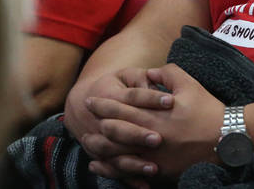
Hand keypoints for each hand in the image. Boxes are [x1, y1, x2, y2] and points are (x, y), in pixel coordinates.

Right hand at [64, 68, 172, 182]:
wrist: (82, 102)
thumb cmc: (112, 86)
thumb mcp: (124, 76)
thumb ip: (140, 76)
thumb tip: (154, 77)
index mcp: (109, 95)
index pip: (132, 96)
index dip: (151, 97)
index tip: (171, 101)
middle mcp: (100, 121)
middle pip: (119, 129)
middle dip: (138, 134)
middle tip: (159, 139)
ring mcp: (98, 141)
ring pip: (113, 153)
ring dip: (133, 162)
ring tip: (154, 167)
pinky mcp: (102, 156)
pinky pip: (114, 170)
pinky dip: (128, 179)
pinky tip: (145, 185)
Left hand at [86, 64, 223, 178]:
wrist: (226, 139)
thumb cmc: (208, 110)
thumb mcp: (190, 84)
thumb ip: (167, 73)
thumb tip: (148, 73)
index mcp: (155, 115)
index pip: (121, 109)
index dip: (103, 104)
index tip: (91, 100)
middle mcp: (149, 136)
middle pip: (114, 130)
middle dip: (96, 122)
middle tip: (84, 119)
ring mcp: (152, 156)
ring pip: (116, 153)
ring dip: (98, 146)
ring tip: (86, 140)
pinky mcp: (157, 171)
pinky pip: (127, 171)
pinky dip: (110, 168)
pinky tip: (99, 165)